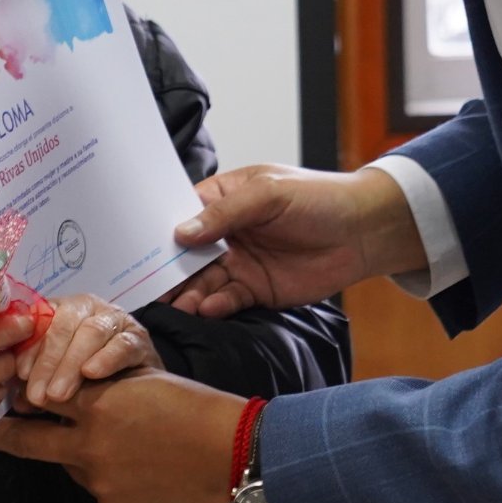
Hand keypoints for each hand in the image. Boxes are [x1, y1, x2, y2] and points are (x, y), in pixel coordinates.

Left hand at [0, 370, 243, 502]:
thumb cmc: (197, 410)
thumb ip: (102, 391)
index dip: (18, 398)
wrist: (233, 455)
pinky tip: (143, 471)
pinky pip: (100, 490)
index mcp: (97, 404)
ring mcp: (98, 480)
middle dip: (2, 434)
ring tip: (126, 447)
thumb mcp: (144, 383)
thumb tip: (68, 401)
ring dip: (83, 455)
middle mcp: (89, 443)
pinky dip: (112, 479)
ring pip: (74, 465)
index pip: (40, 396)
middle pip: (30, 439)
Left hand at [16, 294, 159, 406]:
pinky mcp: (139, 337)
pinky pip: (122, 343)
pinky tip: (92, 373)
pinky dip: (106, 357)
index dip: (29, 346)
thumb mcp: (57, 377)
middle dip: (48, 361)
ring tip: (59, 393)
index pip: (40, 320)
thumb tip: (18, 400)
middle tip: (38, 395)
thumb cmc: (88, 379)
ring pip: (91, 332)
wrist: (137, 385)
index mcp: (61, 310)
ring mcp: (115, 320)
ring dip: (71, 363)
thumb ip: (39, 382)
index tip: (20, 374)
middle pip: (64, 325)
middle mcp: (87, 308)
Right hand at [167, 164, 423, 317]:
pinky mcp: (256, 290)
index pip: (181, 214)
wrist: (364, 232)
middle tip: (148, 287)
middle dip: (167, 270)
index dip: (159, 231)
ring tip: (178, 304)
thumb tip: (181, 232)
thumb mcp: (269, 194)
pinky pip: (227, 300)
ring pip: (202, 281)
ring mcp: (239, 263)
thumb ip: (225, 214)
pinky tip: (207, 308)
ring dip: (188, 293)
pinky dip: (215, 305)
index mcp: (223, 199)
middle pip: (186, 254)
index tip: (137, 249)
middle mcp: (225, 233)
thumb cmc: (319, 198)